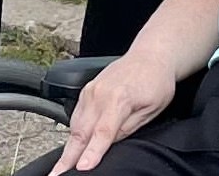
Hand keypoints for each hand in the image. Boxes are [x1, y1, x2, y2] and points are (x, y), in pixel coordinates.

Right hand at [48, 55, 174, 173]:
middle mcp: (100, 93)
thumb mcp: (152, 108)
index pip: (103, 132)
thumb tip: (109, 145)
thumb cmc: (156, 81)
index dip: (92, 152)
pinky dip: (74, 133)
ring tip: (62, 168)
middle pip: (81, 132)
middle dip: (68, 158)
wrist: (151, 54)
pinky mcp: (86, 90)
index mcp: (120, 98)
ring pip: (75, 126)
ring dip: (68, 148)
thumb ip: (128, 128)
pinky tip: (74, 146)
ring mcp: (91, 91)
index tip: (83, 167)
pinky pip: (77, 116)